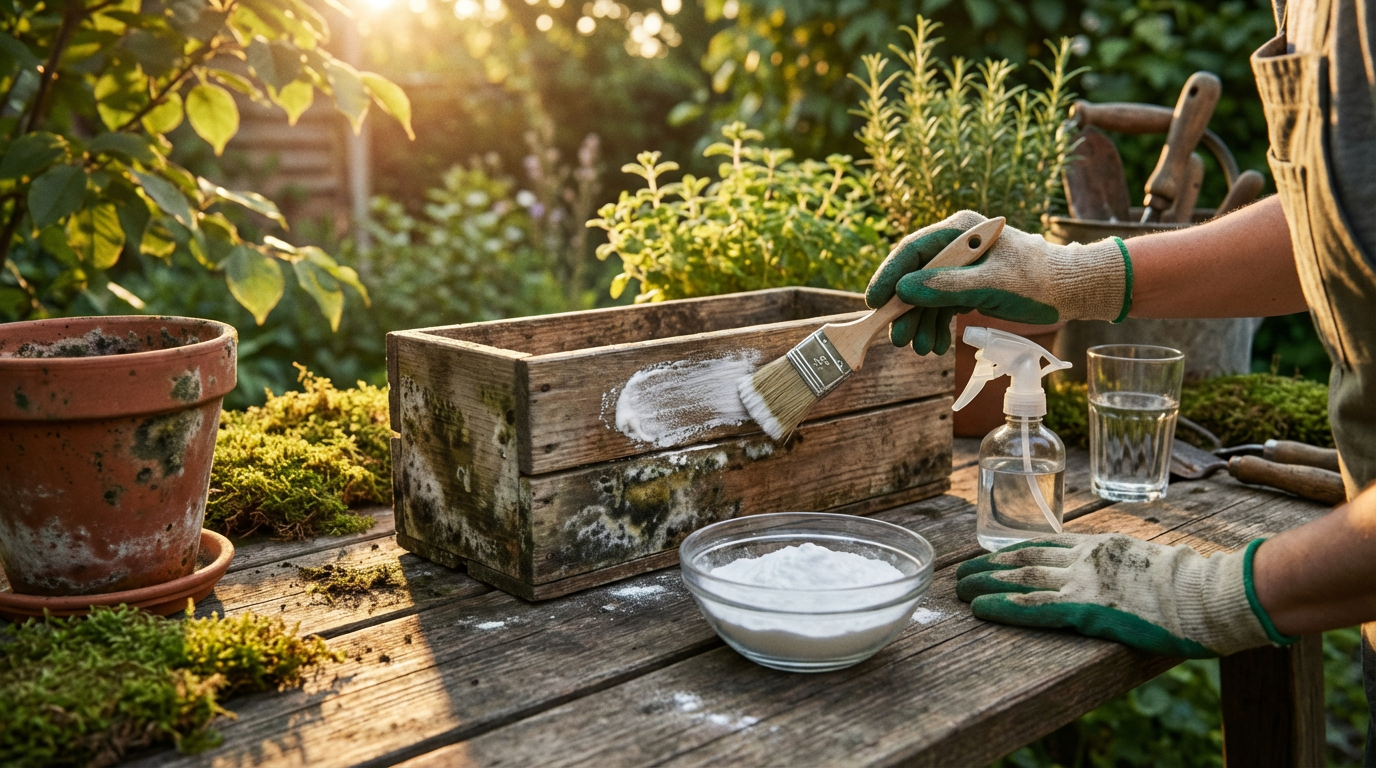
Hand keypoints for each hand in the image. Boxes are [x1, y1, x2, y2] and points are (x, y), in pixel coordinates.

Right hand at [865, 212, 1132, 349]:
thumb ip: (946, 287)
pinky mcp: (969, 285)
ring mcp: (962, 266)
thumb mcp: (990, 286)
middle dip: (906, 310)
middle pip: (916, 276)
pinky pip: (943, 305)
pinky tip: (935, 346)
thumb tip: (904, 290)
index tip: (874, 302)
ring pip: (928, 295)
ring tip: (921, 350)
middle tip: (898, 339)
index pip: (913, 250)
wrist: (1071, 291)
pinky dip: (937, 325)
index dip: (890, 276)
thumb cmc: (1038, 281)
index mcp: (960, 231)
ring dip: (921, 323)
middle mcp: (956, 245)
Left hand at [955, 534, 1293, 657]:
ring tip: (959, 590)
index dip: (1011, 551)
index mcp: (1099, 547)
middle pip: (1023, 559)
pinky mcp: (1087, 610)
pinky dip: (1004, 607)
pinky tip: (981, 610)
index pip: (1044, 545)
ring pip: (1021, 580)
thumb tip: (1112, 567)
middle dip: (988, 567)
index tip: (988, 556)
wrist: (1209, 593)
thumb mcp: (1147, 559)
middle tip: (959, 573)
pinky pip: (1035, 607)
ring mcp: (1084, 583)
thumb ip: (1120, 561)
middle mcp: (1084, 560)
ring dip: (985, 585)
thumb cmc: (1191, 582)